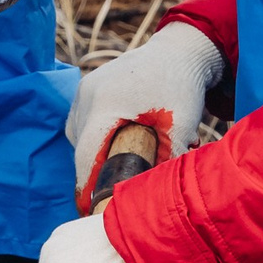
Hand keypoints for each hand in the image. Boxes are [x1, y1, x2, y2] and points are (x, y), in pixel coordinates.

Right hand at [66, 25, 224, 212]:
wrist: (181, 50)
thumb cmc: (182, 88)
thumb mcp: (181, 129)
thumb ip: (167, 163)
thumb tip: (155, 200)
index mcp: (104, 104)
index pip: (85, 157)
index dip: (87, 188)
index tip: (90, 211)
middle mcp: (87, 95)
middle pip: (81, 148)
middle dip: (96, 172)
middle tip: (114, 193)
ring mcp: (86, 88)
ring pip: (79, 135)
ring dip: (96, 154)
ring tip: (123, 161)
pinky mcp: (89, 86)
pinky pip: (83, 122)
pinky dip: (96, 137)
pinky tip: (118, 142)